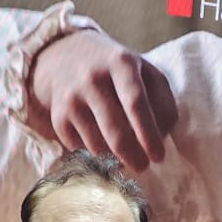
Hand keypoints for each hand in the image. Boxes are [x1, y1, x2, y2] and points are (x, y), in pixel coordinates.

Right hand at [28, 31, 177, 172]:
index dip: (149, 135)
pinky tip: (99, 139)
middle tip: (143, 166)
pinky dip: (94, 152)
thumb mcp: (144, 71)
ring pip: (98, 147)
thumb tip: (162, 135)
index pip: (136, 104)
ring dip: (114, 157)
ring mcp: (72, 99)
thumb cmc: (117, 70)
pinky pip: (81, 149)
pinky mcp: (58, 117)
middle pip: (116, 132)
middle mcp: (92, 79)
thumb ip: (162, 99)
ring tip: (122, 149)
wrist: (66, 55)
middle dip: (133, 157)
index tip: (159, 156)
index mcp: (120, 63)